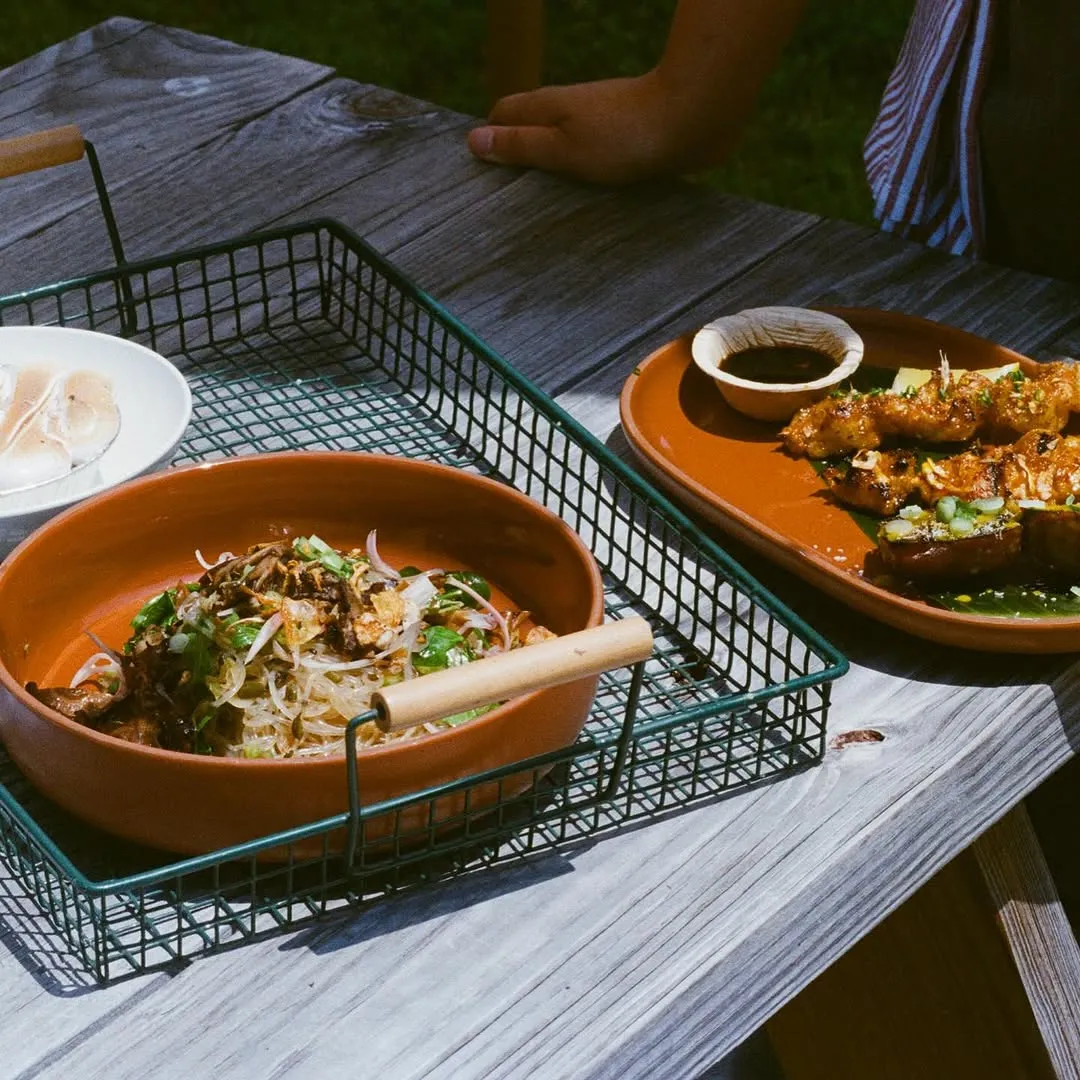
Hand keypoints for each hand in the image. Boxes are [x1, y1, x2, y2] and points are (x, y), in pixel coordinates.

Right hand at [467, 71, 713, 184]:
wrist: (692, 122)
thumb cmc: (624, 136)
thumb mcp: (562, 147)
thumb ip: (522, 146)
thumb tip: (475, 141)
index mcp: (549, 107)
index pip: (503, 115)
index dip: (488, 140)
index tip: (477, 177)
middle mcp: (572, 113)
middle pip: (532, 131)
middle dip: (517, 159)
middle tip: (503, 203)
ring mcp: (601, 127)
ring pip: (564, 148)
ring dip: (552, 173)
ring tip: (540, 213)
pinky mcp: (628, 144)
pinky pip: (595, 163)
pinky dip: (583, 180)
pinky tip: (584, 207)